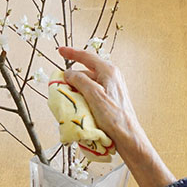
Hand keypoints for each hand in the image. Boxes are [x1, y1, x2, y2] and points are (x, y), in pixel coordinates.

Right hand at [59, 46, 175, 186]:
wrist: (127, 136)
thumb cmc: (113, 117)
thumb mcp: (93, 96)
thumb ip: (80, 81)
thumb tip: (68, 73)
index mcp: (108, 71)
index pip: (87, 57)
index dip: (72, 53)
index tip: (60, 51)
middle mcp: (111, 76)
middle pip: (86, 71)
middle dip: (72, 77)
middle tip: (59, 84)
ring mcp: (111, 87)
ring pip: (88, 83)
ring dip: (76, 88)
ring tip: (67, 98)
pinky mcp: (109, 98)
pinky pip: (91, 92)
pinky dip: (82, 96)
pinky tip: (77, 105)